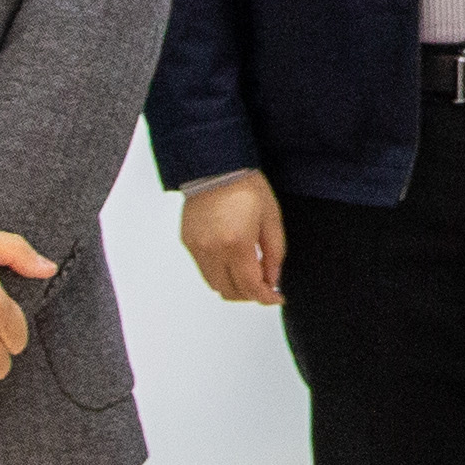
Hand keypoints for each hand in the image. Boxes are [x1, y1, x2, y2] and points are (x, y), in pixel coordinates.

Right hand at [180, 171, 286, 305]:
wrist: (216, 167)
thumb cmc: (246, 187)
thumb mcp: (271, 219)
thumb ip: (274, 254)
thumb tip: (272, 280)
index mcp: (237, 243)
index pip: (250, 286)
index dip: (266, 297)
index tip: (277, 297)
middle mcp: (213, 250)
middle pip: (230, 291)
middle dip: (250, 295)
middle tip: (265, 287)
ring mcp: (197, 247)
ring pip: (214, 284)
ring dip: (233, 287)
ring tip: (249, 275)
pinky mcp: (187, 242)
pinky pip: (203, 270)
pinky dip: (219, 273)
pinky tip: (232, 262)